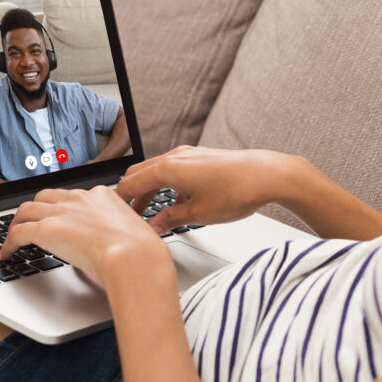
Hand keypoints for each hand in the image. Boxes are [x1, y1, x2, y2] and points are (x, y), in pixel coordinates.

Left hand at [0, 186, 167, 285]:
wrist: (134, 256)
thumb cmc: (140, 250)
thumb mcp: (131, 232)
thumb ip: (117, 232)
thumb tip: (113, 245)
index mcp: (101, 195)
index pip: (72, 196)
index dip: (61, 208)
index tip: (59, 218)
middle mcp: (79, 198)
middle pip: (45, 196)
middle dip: (36, 209)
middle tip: (31, 223)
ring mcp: (61, 212)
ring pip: (26, 210)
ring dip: (17, 222)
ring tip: (13, 236)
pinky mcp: (46, 229)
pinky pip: (18, 233)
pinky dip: (8, 243)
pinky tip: (6, 254)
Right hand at [116, 146, 298, 233]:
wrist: (267, 175)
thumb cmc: (237, 190)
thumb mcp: (198, 214)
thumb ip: (171, 219)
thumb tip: (155, 226)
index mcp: (168, 168)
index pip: (130, 183)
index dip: (119, 201)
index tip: (113, 215)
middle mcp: (175, 156)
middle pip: (140, 173)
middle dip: (131, 195)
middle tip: (126, 216)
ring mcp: (189, 155)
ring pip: (157, 172)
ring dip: (149, 190)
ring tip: (149, 214)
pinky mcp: (201, 158)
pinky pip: (174, 170)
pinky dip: (167, 185)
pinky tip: (177, 204)